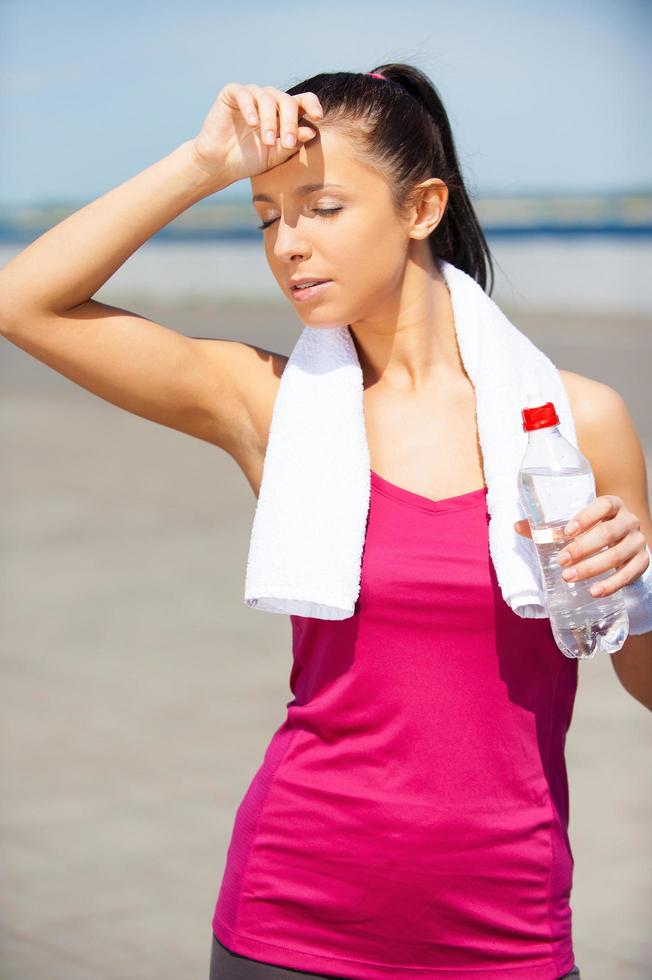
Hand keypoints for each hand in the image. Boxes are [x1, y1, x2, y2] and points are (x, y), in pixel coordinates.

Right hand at [191, 82, 323, 186]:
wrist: (219, 164)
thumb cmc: (249, 160)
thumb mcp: (275, 155)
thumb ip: (292, 144)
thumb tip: (311, 131)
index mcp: (283, 113)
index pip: (303, 101)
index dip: (312, 105)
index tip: (318, 117)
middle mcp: (269, 100)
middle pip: (287, 100)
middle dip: (289, 122)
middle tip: (287, 143)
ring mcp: (251, 95)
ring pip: (267, 98)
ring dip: (270, 120)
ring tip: (268, 141)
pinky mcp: (232, 93)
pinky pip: (244, 94)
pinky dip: (250, 107)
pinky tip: (252, 123)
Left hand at [514, 494, 650, 597]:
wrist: (623, 543)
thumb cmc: (592, 531)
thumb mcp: (574, 526)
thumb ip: (548, 527)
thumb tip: (516, 526)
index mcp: (613, 505)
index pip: (604, 505)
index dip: (586, 517)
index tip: (566, 531)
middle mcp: (629, 521)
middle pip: (609, 532)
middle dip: (583, 548)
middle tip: (561, 561)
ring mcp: (638, 541)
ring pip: (618, 554)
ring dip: (592, 568)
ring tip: (569, 578)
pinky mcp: (642, 562)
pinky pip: (630, 574)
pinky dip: (612, 584)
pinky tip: (594, 592)